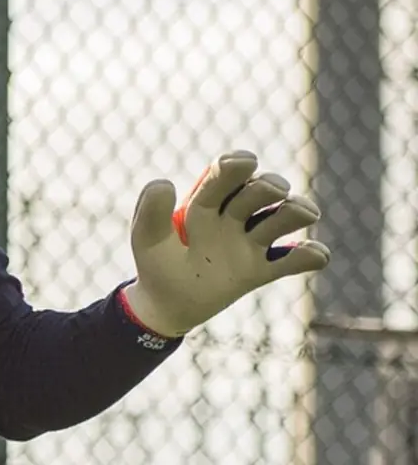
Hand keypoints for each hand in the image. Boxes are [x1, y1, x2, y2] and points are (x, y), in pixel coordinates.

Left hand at [121, 150, 330, 337]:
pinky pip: (289, 262)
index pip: (223, 177)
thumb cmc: (156, 264)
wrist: (166, 304)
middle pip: (257, 194)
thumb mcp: (146, 237)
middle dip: (267, 187)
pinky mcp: (259, 271)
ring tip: (306, 212)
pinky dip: (307, 257)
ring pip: (279, 220)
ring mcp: (248, 244)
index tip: (245, 161)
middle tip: (274, 189)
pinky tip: (317, 255)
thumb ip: (150, 211)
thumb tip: (164, 182)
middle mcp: (230, 218)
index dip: (235, 166)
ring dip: (294, 212)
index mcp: (203, 204)